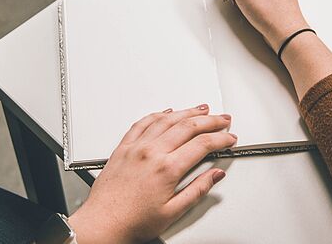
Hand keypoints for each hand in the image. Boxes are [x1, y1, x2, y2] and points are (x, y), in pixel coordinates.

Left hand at [68, 105, 236, 243]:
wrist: (102, 222)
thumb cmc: (132, 221)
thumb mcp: (173, 212)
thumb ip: (197, 190)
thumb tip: (214, 175)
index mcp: (166, 168)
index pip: (201, 144)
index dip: (220, 139)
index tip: (229, 138)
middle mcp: (151, 152)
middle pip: (187, 126)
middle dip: (210, 121)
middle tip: (222, 119)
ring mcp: (136, 147)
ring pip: (166, 119)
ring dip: (187, 112)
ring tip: (201, 109)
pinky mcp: (123, 147)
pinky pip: (142, 123)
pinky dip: (158, 114)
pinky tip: (167, 112)